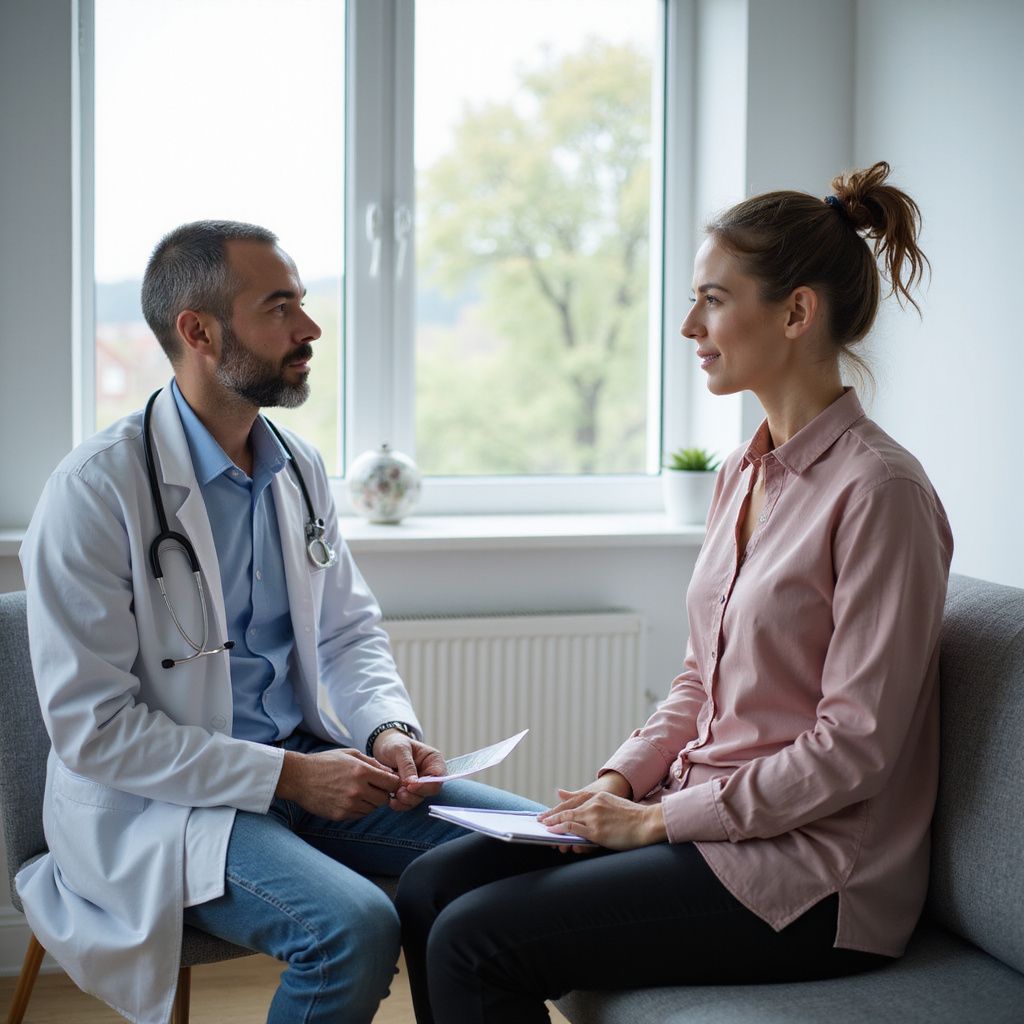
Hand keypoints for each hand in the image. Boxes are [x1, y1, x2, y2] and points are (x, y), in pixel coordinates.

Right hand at [275, 748, 399, 820]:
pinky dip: (359, 808)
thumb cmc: (326, 762)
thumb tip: (389, 772)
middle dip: (382, 793)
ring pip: (373, 808)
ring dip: (370, 802)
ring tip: (359, 792)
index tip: (388, 782)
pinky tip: (350, 799)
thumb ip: (372, 762)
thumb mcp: (350, 754)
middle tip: (373, 787)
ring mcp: (349, 804)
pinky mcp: (340, 815)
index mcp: (362, 771)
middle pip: (384, 799)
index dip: (393, 783)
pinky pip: (359, 815)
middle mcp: (357, 789)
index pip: (392, 783)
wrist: (299, 777)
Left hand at [371, 731, 445, 810]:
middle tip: (400, 792)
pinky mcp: (410, 792)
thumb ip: (407, 765)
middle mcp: (430, 774)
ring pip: (419, 798)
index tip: (411, 786)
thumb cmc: (394, 744)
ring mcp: (420, 784)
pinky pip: (408, 803)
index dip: (427, 785)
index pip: (438, 777)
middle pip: (430, 791)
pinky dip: (400, 804)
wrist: (383, 748)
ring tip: (394, 795)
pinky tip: (391, 801)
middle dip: (415, 794)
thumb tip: (412, 783)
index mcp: (434, 761)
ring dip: (407, 800)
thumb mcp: (400, 749)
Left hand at [541, 772, 634, 853]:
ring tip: (544, 827)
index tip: (551, 812)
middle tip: (541, 819)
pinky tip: (553, 832)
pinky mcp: (596, 831)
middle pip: (567, 809)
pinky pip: (573, 829)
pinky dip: (561, 830)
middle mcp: (594, 804)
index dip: (561, 807)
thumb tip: (589, 811)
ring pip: (567, 818)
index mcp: (599, 796)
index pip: (574, 801)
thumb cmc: (635, 819)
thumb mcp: (615, 805)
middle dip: (553, 815)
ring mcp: (594, 816)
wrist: (648, 824)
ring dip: (553, 823)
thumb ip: (599, 805)